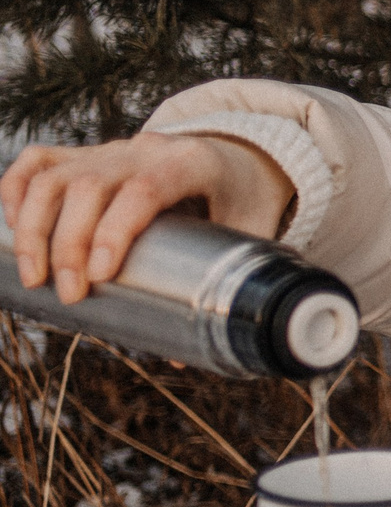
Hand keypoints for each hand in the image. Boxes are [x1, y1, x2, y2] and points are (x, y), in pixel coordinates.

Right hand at [3, 132, 293, 301]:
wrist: (237, 155)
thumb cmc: (242, 201)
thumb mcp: (250, 233)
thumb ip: (226, 286)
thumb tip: (182, 357)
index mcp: (192, 163)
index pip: (145, 189)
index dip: (115, 231)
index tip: (99, 277)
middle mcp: (146, 150)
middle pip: (90, 185)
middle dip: (69, 243)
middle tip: (68, 294)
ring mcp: (112, 149)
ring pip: (56, 175)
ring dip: (34, 227)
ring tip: (34, 277)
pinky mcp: (86, 153)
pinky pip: (38, 160)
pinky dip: (16, 190)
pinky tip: (11, 228)